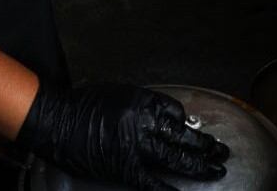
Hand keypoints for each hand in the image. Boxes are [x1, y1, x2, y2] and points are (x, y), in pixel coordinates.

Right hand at [17, 82, 229, 190]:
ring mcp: (135, 146)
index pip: (175, 112)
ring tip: (215, 168)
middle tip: (221, 150)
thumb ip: (139, 107)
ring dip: (199, 164)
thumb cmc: (80, 105)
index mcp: (141, 100)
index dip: (184, 123)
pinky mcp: (124, 167)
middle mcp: (143, 122)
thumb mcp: (116, 94)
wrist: (55, 121)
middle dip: (205, 144)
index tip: (189, 130)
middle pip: (182, 135)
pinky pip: (153, 182)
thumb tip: (159, 121)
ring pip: (175, 157)